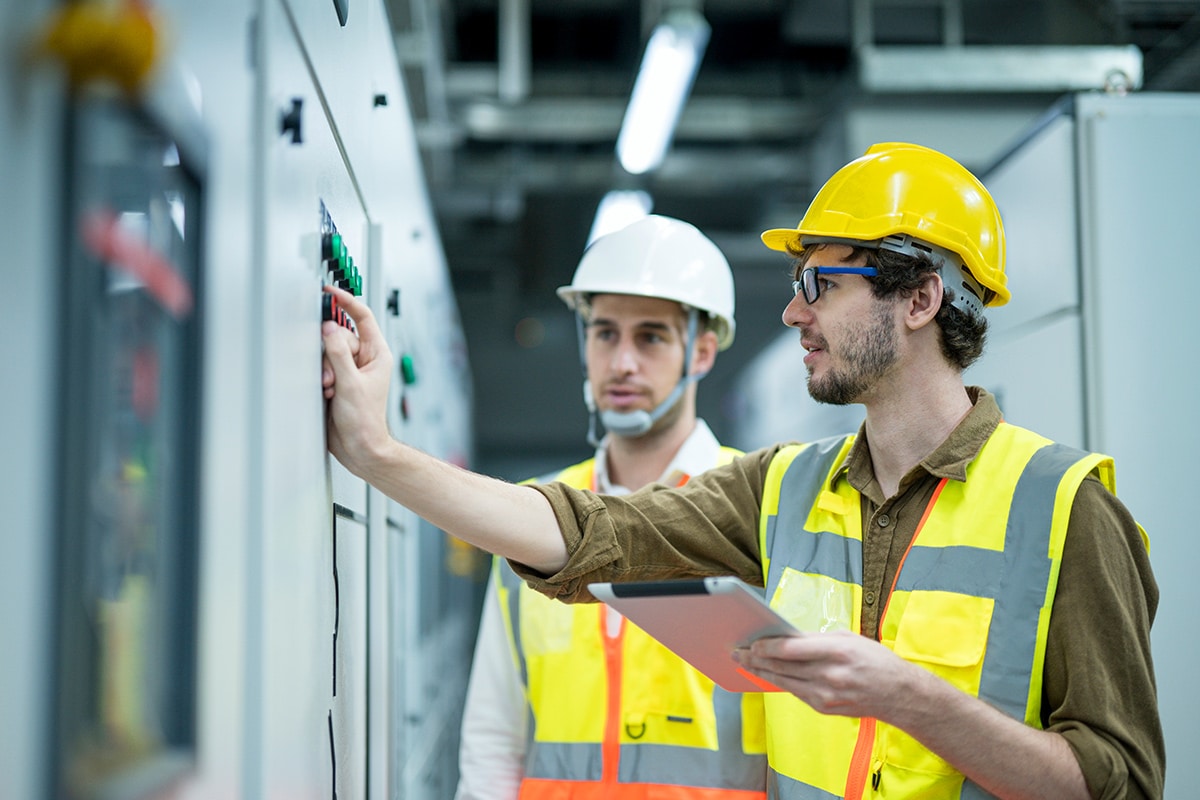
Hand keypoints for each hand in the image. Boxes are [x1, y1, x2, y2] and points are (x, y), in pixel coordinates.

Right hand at [321, 285, 394, 476]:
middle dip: (330, 355)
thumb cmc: (365, 421)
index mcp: (377, 354)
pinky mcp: (337, 380)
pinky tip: (326, 393)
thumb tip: (328, 329)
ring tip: (331, 389)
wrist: (359, 447)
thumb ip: (338, 354)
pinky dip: (321, 378)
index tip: (331, 292)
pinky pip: (322, 366)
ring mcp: (350, 369)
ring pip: (327, 352)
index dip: (347, 302)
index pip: (363, 317)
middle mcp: (365, 359)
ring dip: (325, 370)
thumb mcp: (350, 384)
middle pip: (338, 336)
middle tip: (332, 378)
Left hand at [734, 630, 921, 720]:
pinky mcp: (824, 708)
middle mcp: (829, 676)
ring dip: (762, 672)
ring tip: (745, 663)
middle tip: (737, 652)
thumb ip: (816, 638)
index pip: (790, 649)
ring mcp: (826, 695)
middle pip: (782, 667)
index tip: (750, 642)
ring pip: (783, 682)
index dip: (766, 646)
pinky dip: (780, 683)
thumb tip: (786, 637)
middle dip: (755, 659)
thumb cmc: (874, 660)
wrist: (898, 694)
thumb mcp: (848, 638)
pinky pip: (795, 692)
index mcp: (836, 652)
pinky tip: (768, 675)